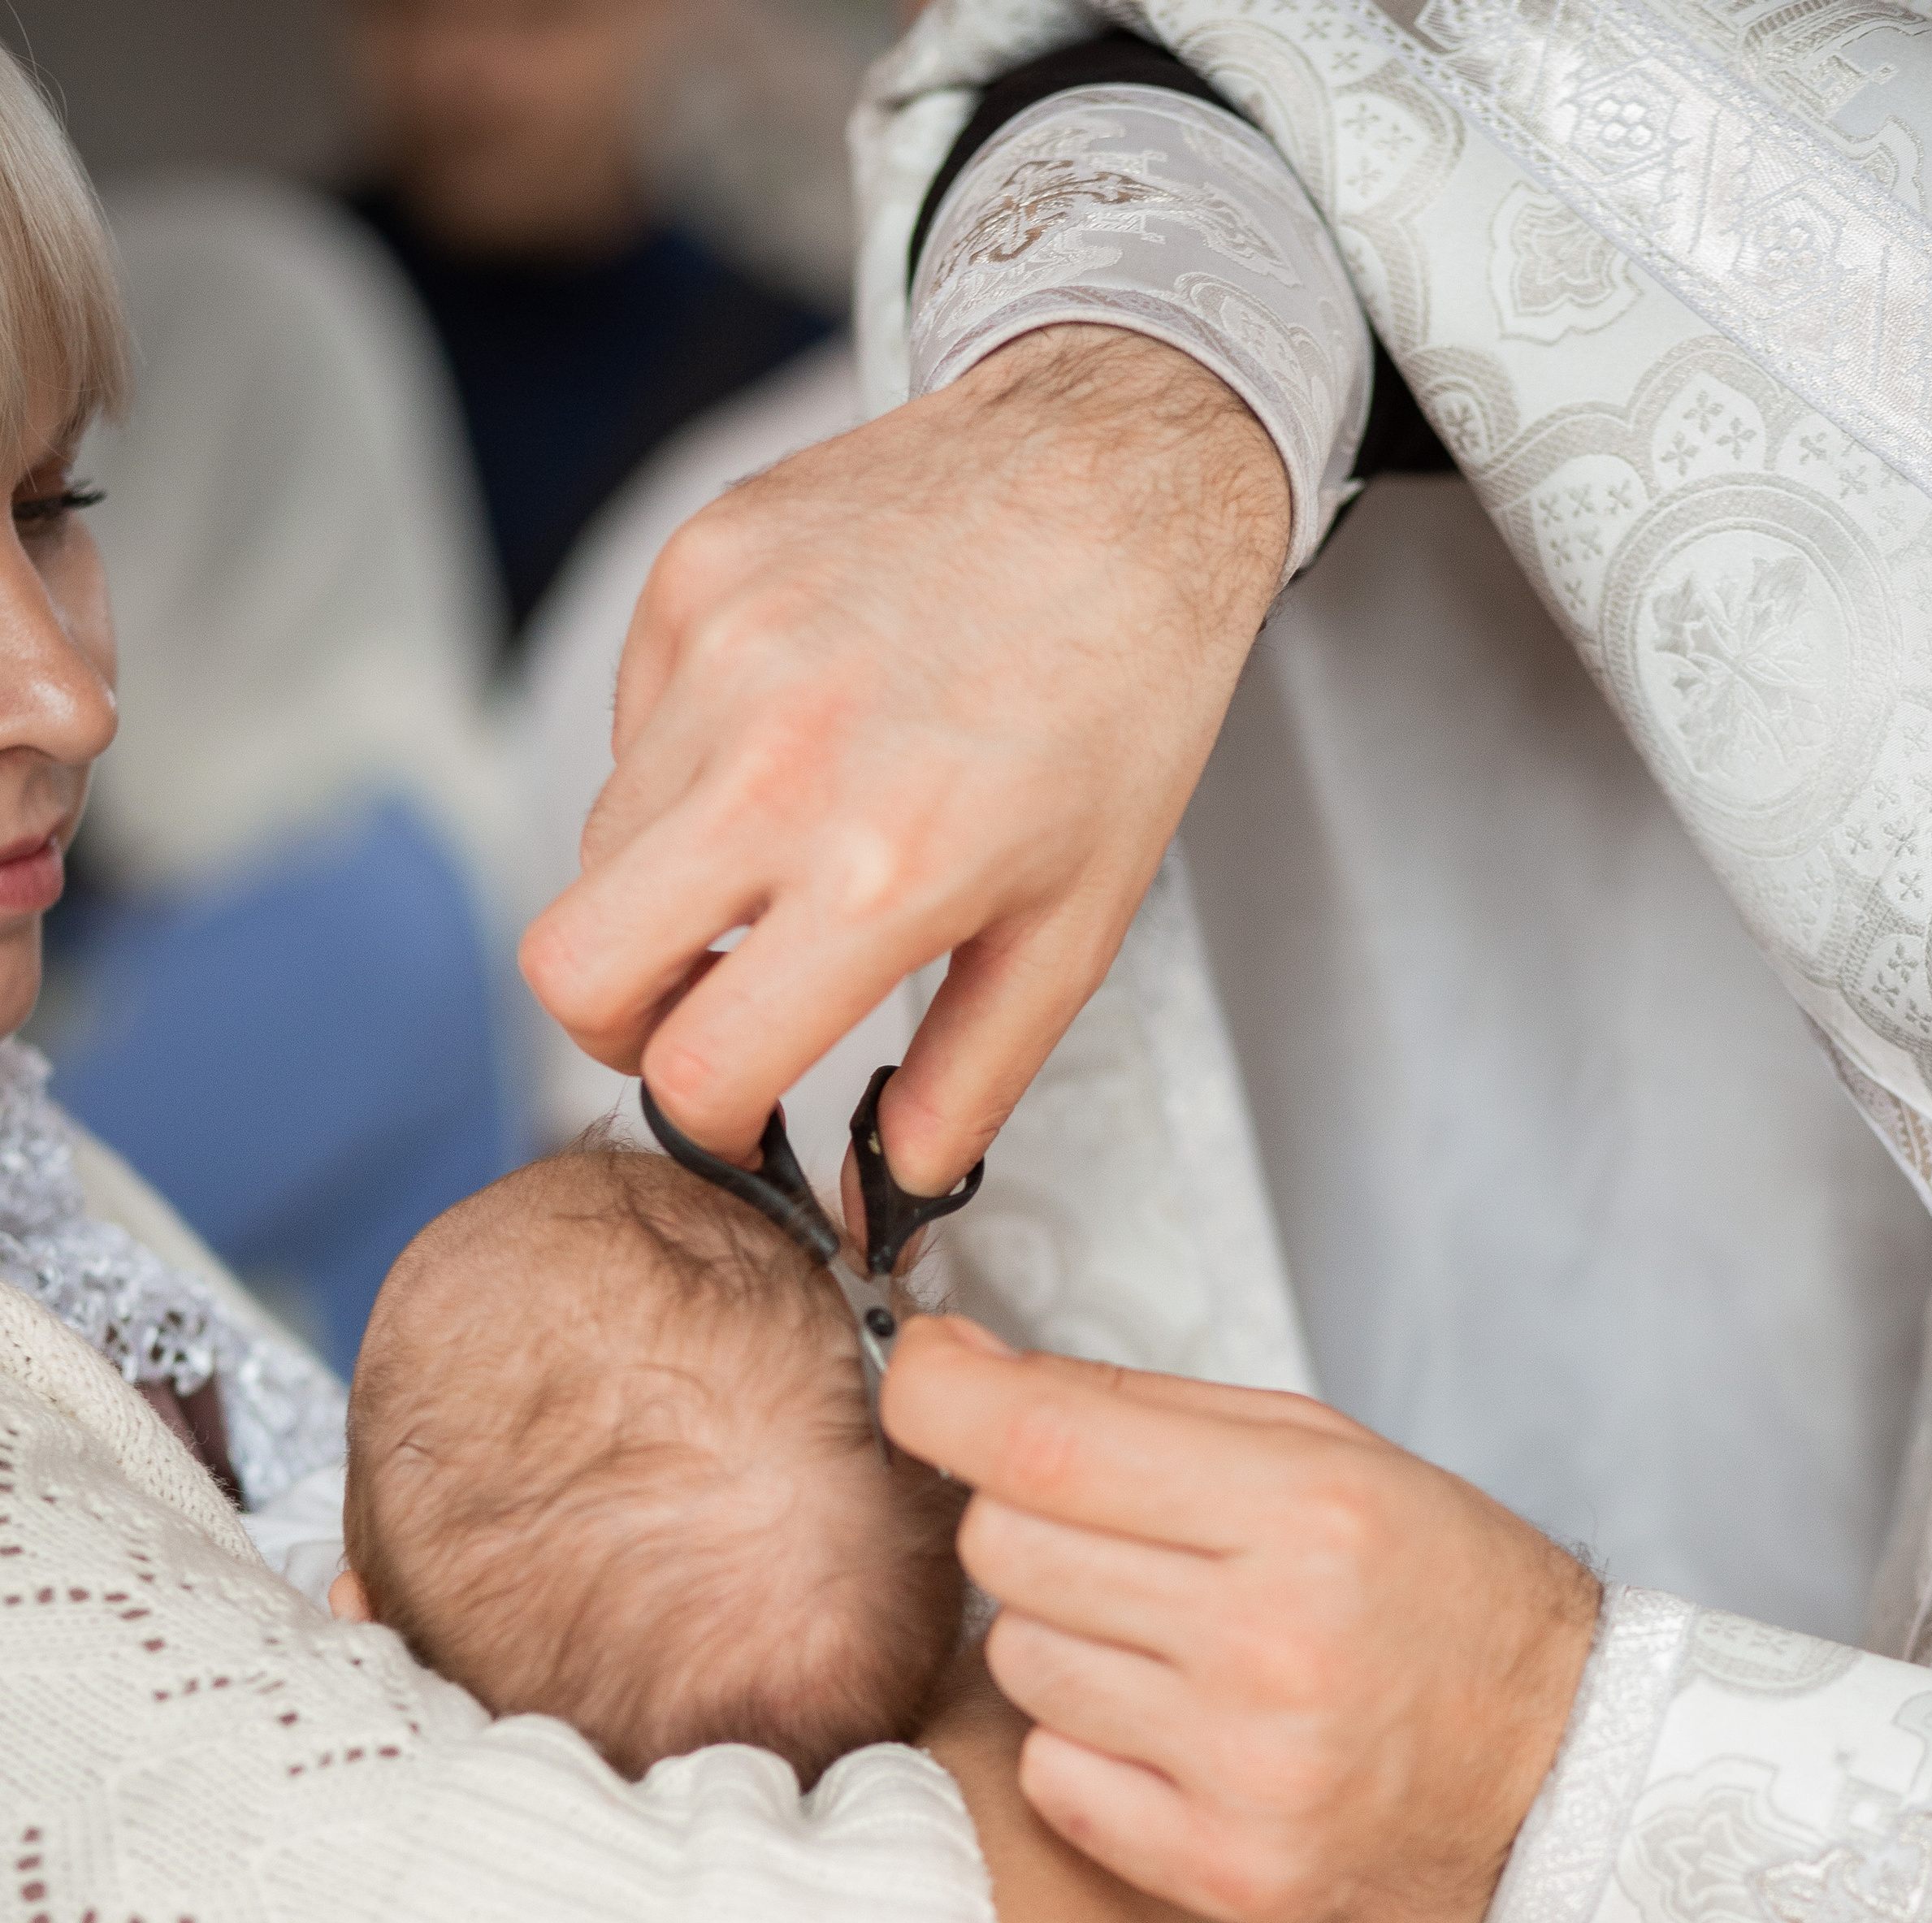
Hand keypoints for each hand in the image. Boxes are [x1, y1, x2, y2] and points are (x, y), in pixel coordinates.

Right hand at [519, 328, 1287, 1191]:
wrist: (1125, 473)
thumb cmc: (1119, 699)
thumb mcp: (1074, 930)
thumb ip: (965, 1087)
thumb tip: (880, 1205)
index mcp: (882, 870)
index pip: (695, 1067)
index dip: (709, 1120)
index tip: (743, 1109)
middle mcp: (778, 761)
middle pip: (570, 967)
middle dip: (620, 1024)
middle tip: (700, 1015)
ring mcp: (719, 655)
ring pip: (594, 848)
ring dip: (664, 889)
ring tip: (784, 856)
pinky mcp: (692, 576)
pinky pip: (632, 726)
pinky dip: (686, 765)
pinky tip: (793, 738)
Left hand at [882, 1323, 1601, 1922]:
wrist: (1567, 1769)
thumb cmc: (1438, 1592)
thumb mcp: (1324, 1454)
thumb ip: (1133, 1408)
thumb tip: (951, 1367)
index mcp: (1305, 1512)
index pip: (1044, 1444)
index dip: (941, 1401)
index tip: (927, 1382)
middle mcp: (1272, 1642)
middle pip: (1007, 1548)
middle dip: (1029, 1522)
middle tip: (1118, 1540)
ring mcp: (1246, 1770)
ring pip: (1019, 1661)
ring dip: (1063, 1637)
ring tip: (1168, 1643)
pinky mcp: (1226, 1870)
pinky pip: (1050, 1775)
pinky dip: (1084, 1746)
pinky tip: (1172, 1731)